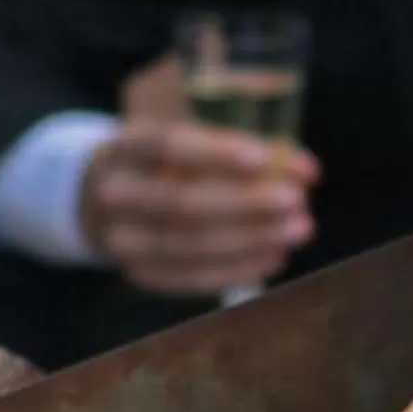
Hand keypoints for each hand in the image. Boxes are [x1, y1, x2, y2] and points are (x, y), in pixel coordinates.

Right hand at [80, 121, 318, 298]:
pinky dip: (235, 270)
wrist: (110, 202)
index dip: (216, 153)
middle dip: (244, 203)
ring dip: (249, 240)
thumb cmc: (167, 160)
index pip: (166, 145)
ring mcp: (121, 241)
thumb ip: (238, 142)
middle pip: (179, 203)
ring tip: (297, 230)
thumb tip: (303, 171)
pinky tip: (273, 258)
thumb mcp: (186, 133)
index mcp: (122, 149)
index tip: (265, 159)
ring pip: (187, 245)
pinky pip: (189, 278)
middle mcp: (112, 197)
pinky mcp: (139, 273)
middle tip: (295, 200)